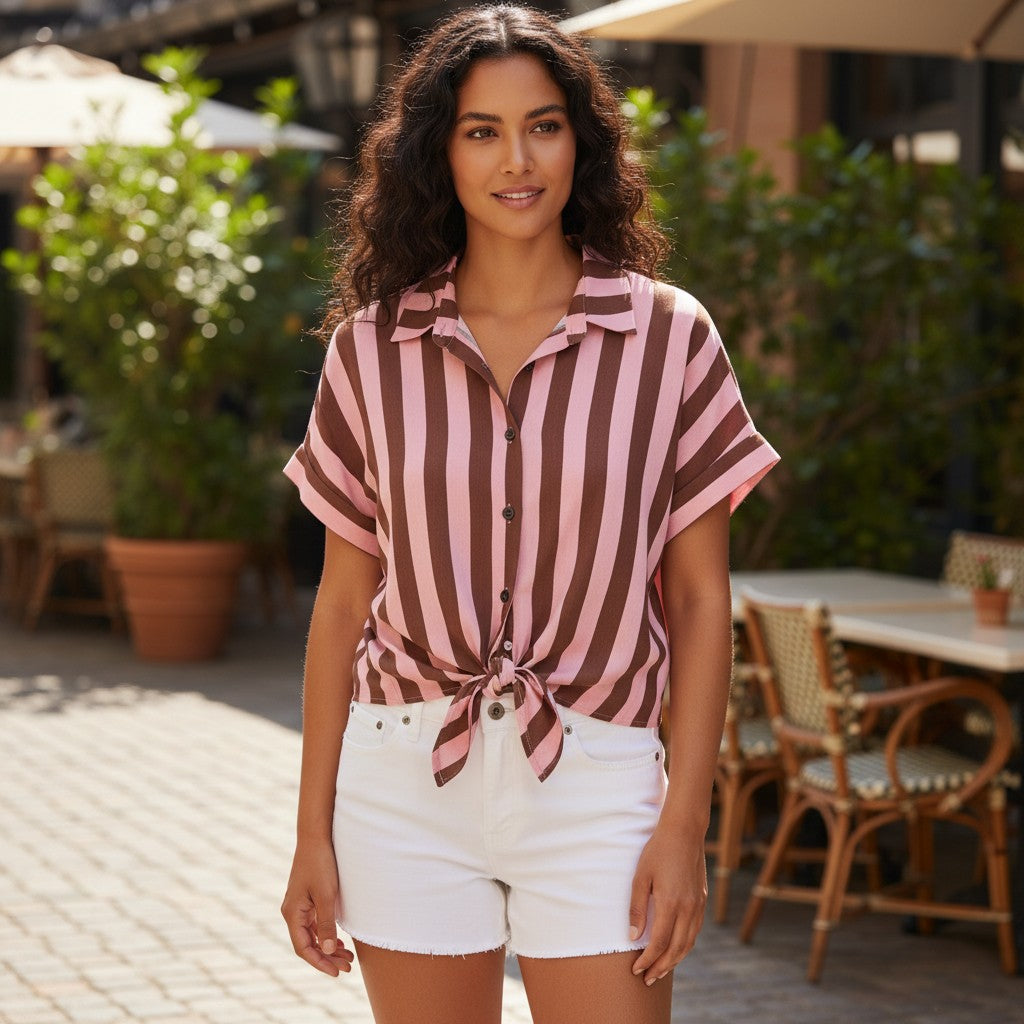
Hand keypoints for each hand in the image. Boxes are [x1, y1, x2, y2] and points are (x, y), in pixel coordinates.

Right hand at [281, 838, 353, 976]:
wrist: (316, 837)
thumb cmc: (321, 864)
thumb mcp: (326, 895)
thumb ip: (326, 924)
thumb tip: (327, 951)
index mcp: (292, 913)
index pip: (303, 948)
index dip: (319, 963)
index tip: (337, 972)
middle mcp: (292, 912)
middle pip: (308, 944)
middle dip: (326, 958)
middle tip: (347, 968)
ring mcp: (299, 906)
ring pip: (312, 935)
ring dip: (328, 947)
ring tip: (348, 957)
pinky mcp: (307, 899)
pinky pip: (314, 924)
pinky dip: (326, 934)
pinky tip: (340, 940)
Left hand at [628, 824, 706, 985]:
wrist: (684, 832)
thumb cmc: (658, 851)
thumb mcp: (640, 877)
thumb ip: (637, 908)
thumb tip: (634, 936)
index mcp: (670, 903)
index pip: (659, 943)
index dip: (648, 960)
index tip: (636, 970)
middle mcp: (688, 908)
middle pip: (675, 949)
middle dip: (661, 967)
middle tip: (647, 979)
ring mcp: (697, 905)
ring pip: (688, 943)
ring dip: (674, 960)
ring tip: (661, 971)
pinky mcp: (702, 900)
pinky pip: (695, 931)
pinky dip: (685, 945)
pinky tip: (676, 949)